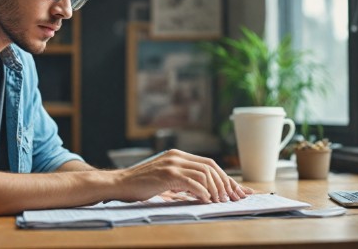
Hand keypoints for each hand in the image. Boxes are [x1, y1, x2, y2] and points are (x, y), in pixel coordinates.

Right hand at [113, 149, 252, 203]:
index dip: (225, 178)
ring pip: (204, 173)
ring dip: (215, 189)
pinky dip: (202, 192)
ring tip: (218, 201)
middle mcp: (177, 157)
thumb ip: (183, 181)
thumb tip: (205, 193)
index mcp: (178, 156)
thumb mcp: (166, 180)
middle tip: (232, 198)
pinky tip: (206, 200)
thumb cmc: (142, 185)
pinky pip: (192, 182)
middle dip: (225, 183)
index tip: (237, 190)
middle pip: (211, 166)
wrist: (120, 184)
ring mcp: (172, 164)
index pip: (209, 164)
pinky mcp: (167, 174)